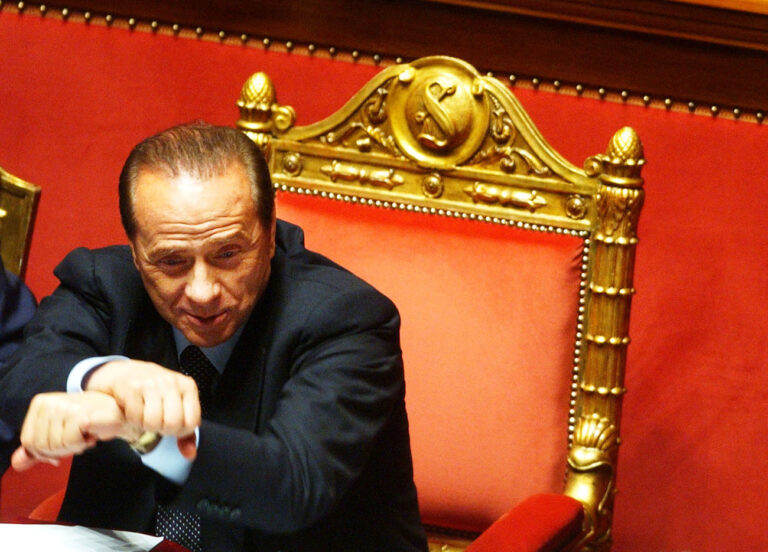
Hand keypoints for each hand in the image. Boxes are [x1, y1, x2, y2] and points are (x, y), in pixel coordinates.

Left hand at [12, 391, 129, 470]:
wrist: (117, 409)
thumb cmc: (88, 419)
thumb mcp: (57, 432)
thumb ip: (36, 448)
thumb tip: (17, 463)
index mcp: (41, 404)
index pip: (29, 441)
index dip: (45, 451)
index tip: (62, 444)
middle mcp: (51, 403)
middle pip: (42, 446)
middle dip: (61, 450)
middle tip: (77, 439)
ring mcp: (65, 408)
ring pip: (57, 446)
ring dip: (74, 447)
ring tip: (84, 435)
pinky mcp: (80, 417)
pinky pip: (73, 443)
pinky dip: (83, 444)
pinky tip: (90, 436)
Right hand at [86, 359, 200, 437]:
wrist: (125, 372)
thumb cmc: (153, 392)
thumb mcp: (174, 405)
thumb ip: (184, 431)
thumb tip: (190, 454)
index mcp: (187, 386)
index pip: (192, 421)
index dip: (180, 431)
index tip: (171, 427)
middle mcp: (171, 382)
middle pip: (173, 423)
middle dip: (162, 430)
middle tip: (156, 423)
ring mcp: (151, 384)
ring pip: (153, 421)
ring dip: (146, 426)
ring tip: (144, 417)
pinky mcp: (131, 387)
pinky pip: (135, 417)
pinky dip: (133, 420)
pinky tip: (134, 412)